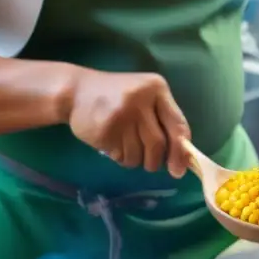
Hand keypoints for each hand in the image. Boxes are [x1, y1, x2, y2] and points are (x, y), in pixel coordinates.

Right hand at [66, 69, 190, 176]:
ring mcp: (121, 114)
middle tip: (149, 163)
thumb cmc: (118, 97)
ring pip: (139, 154)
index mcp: (156, 88)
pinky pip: (121, 156)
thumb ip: (164, 120)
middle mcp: (140, 99)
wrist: (76, 91)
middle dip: (154, 160)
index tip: (178, 170)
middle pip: (158, 144)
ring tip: (126, 146)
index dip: (180, 151)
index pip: (177, 125)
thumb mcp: (144, 97)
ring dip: (135, 159)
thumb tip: (182, 160)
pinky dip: (120, 157)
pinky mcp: (104, 130)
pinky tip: (113, 144)